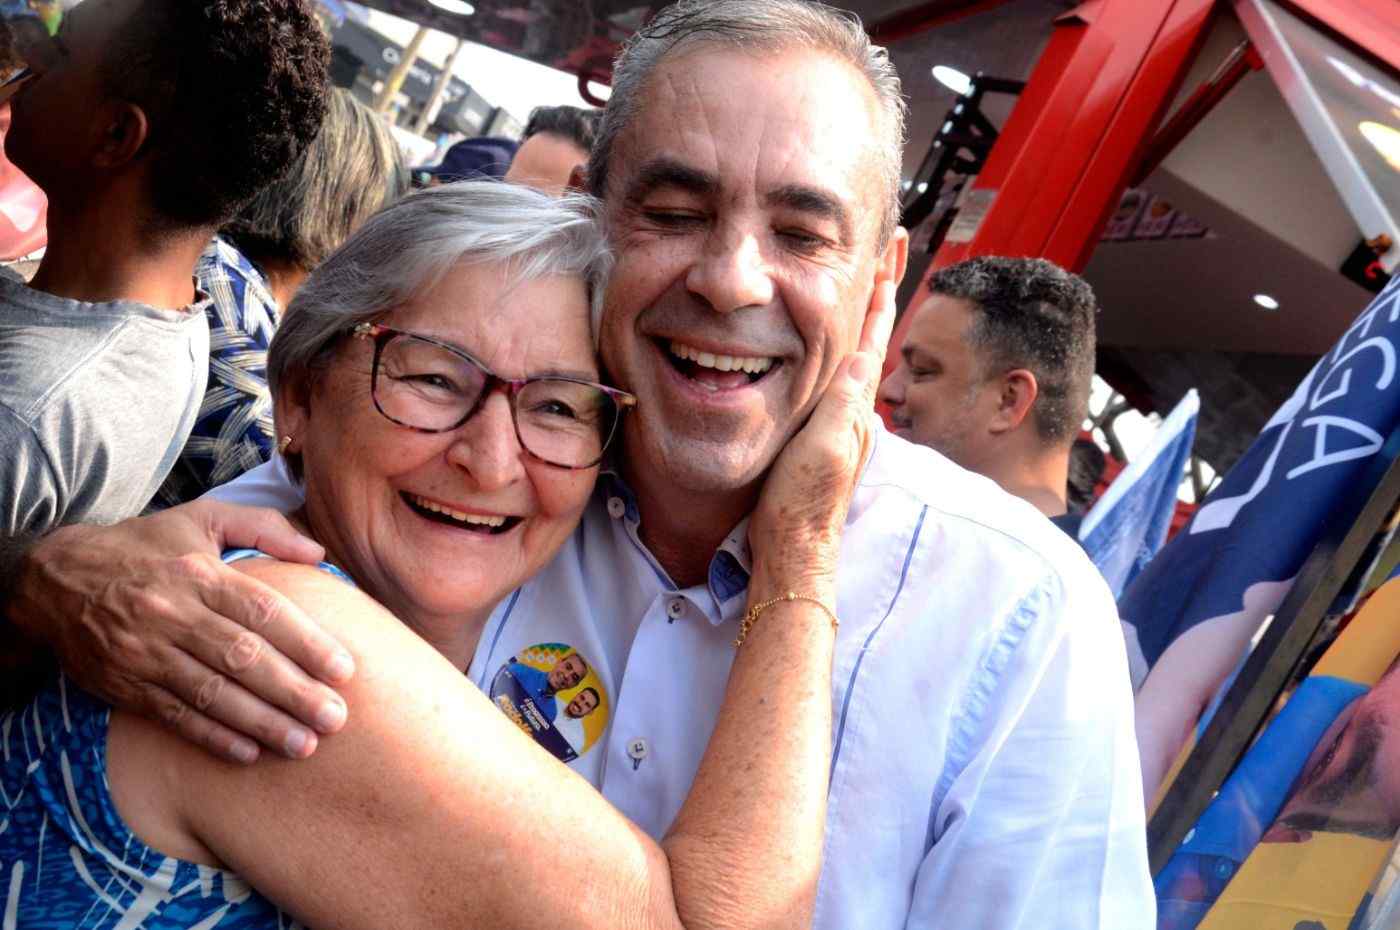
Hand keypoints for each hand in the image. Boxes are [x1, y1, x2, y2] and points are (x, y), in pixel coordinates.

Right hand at [9, 500, 354, 762]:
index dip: (306, 643)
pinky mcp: (126, 685)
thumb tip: (319, 552)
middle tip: (336, 719)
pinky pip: (175, 716)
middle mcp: (174, 614)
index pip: (262, 611)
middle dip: (293, 692)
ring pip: (212, 694)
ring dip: (261, 723)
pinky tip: (249, 753)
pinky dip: (212, 737)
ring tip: (303, 744)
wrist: (56, 580)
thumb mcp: (202, 518)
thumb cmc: (146, 547)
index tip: (344, 670)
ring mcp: (147, 653)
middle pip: (243, 659)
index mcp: (199, 573)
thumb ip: (264, 528)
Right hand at [750, 280, 895, 591]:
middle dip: (871, 311)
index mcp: (853, 412)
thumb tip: (865, 356)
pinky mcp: (818, 441)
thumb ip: (842, 404)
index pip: (871, 348)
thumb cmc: (802, 501)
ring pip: (848, 369)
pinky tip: (824, 361)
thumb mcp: (823, 448)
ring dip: (854, 333)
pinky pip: (831, 389)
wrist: (792, 546)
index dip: (878, 309)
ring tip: (855, 302)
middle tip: (879, 271)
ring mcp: (837, 429)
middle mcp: (851, 416)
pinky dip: (833, 363)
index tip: (887, 270)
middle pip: (865, 350)